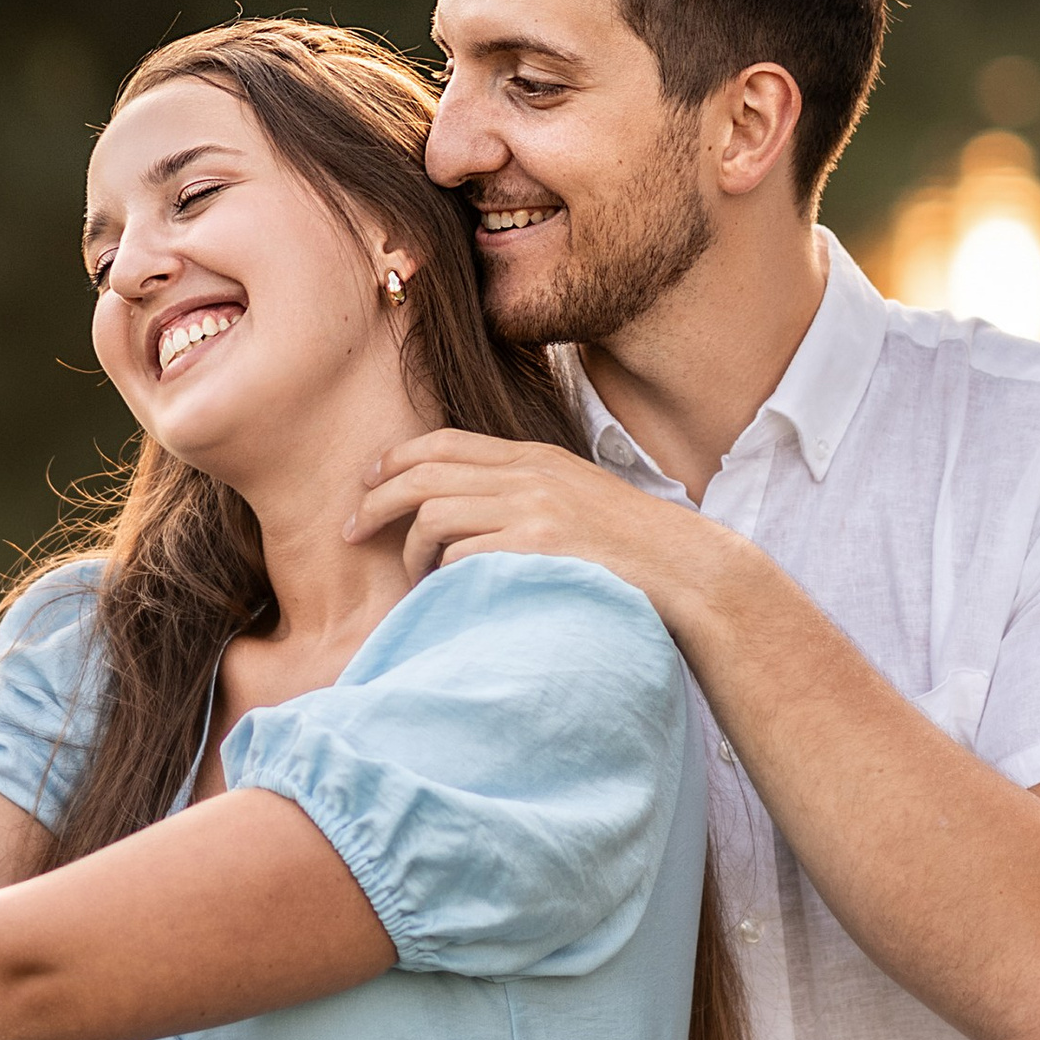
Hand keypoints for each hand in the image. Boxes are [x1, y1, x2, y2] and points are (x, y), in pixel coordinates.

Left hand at [346, 431, 701, 605]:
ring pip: (433, 516)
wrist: (688, 571)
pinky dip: (443, 578)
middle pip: (424, 474)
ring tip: (414, 581)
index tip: (365, 484)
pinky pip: (460, 557)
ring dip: (410, 552)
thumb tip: (467, 512)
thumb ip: (524, 494)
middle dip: (375, 501)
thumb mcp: (575, 500)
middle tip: (351, 531)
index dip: (393, 460)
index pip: (444, 443)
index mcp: (535, 459)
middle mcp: (528, 476)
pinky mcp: (536, 548)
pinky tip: (448, 596)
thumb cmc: (629, 551)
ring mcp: (532, 510)